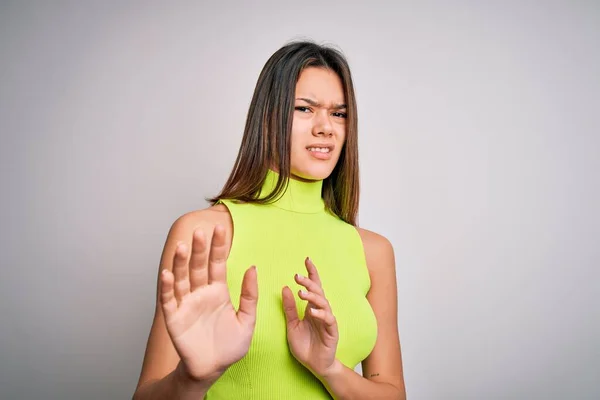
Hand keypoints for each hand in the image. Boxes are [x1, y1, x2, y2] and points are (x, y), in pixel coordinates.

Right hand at [160, 225, 257, 381]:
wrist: (212, 368)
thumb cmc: (230, 346)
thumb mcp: (247, 320)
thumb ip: (250, 295)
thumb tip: (252, 267)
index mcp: (218, 291)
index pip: (217, 263)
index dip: (218, 247)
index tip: (219, 228)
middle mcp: (200, 293)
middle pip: (198, 266)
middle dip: (199, 249)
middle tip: (200, 231)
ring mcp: (186, 304)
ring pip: (182, 278)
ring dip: (180, 262)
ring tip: (181, 246)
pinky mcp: (174, 318)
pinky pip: (168, 299)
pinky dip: (167, 286)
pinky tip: (168, 273)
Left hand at [282, 257, 338, 377]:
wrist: (315, 366)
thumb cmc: (305, 346)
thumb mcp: (292, 325)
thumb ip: (289, 308)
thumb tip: (284, 288)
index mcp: (312, 308)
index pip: (313, 287)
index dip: (311, 273)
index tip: (307, 259)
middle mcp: (321, 311)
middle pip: (318, 292)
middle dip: (309, 282)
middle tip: (297, 276)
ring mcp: (328, 320)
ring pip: (323, 303)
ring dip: (313, 296)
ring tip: (301, 292)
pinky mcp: (332, 331)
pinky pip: (328, 319)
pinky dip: (321, 314)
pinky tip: (312, 311)